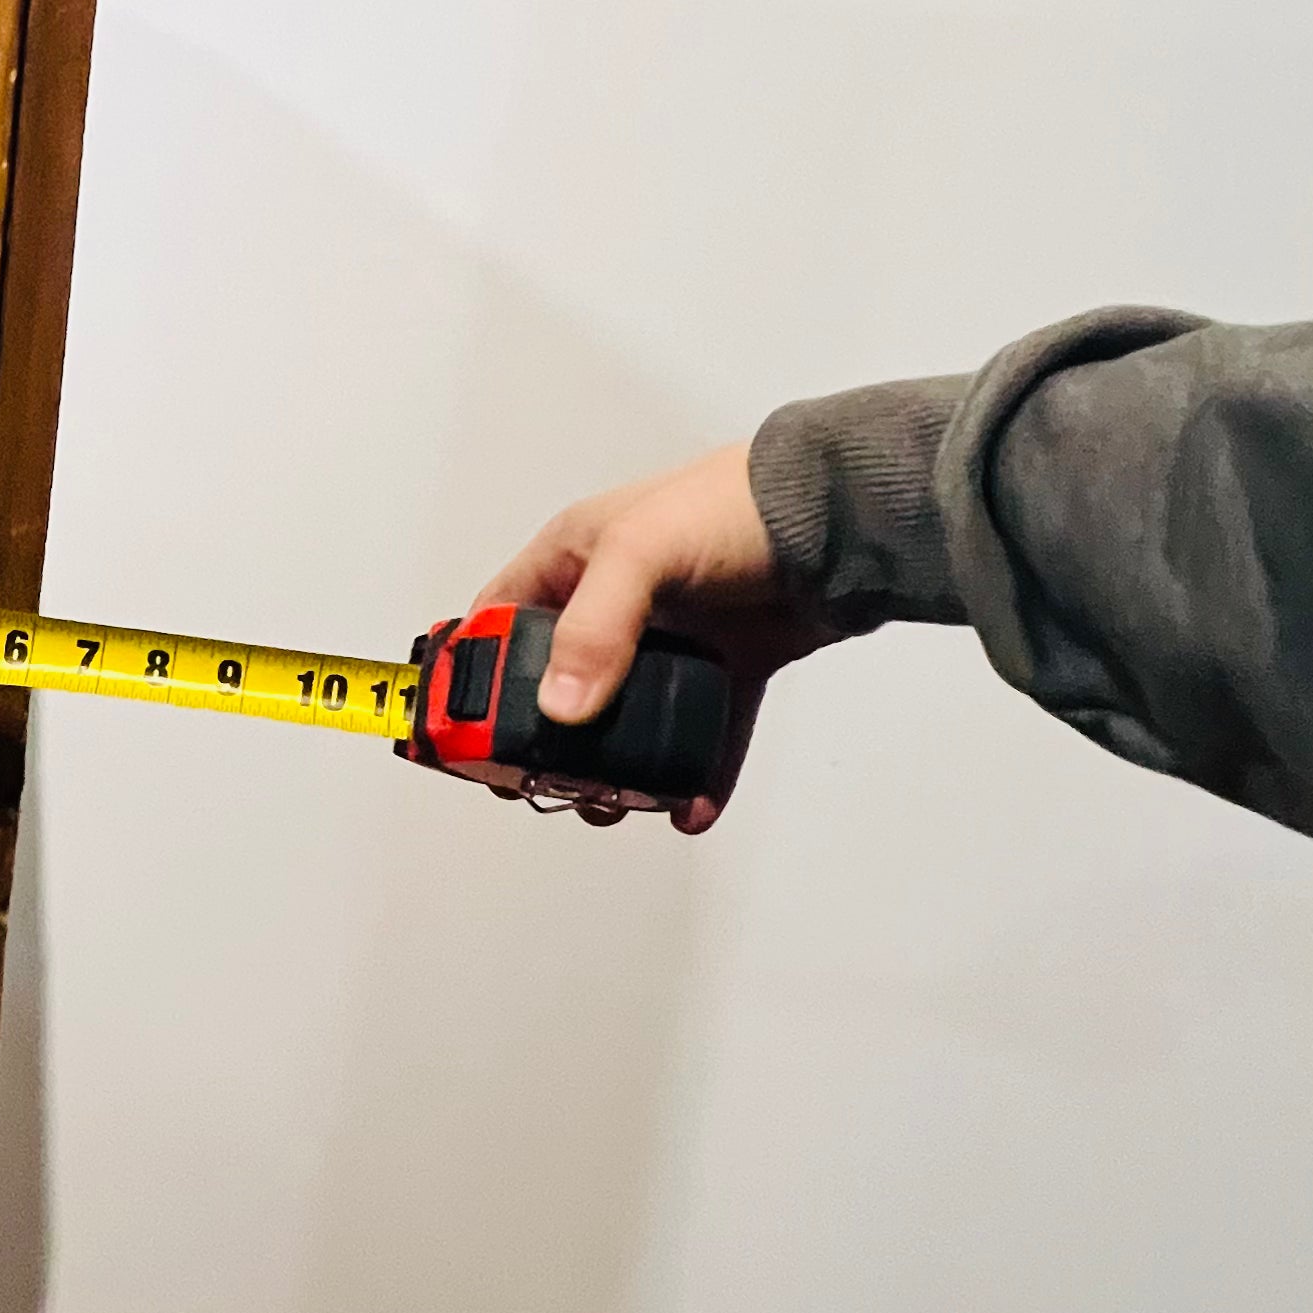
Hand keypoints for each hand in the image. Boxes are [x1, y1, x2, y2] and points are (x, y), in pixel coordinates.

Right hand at [477, 443, 819, 832]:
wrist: (843, 516)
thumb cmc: (737, 504)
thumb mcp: (644, 550)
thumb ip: (595, 625)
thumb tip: (560, 708)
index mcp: (574, 559)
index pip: (499, 624)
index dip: (475, 677)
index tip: (470, 735)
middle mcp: (615, 602)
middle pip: (556, 685)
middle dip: (545, 743)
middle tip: (540, 785)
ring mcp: (673, 638)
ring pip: (625, 719)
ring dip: (615, 770)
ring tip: (613, 805)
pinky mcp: (725, 667)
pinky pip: (701, 733)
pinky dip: (696, 776)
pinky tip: (691, 808)